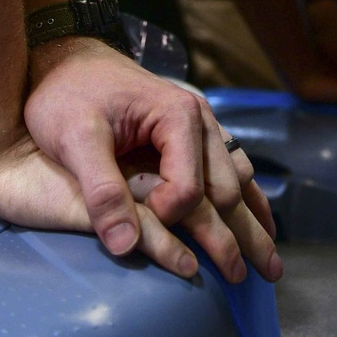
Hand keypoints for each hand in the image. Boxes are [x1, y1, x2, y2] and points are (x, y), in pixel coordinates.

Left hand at [19, 36, 281, 284]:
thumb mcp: (74, 138)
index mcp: (178, 116)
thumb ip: (100, 189)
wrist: (66, 58)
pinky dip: (244, 201)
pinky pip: (228, 171)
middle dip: (240, 235)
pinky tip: (255, 226)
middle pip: (228, 188)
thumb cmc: (67, 94)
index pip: (190, 188)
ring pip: (238, 180)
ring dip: (252, 221)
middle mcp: (201, 120)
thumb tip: (126, 246)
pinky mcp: (193, 135)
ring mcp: (202, 127)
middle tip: (249, 277)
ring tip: (270, 264)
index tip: (140, 221)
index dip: (169, 215)